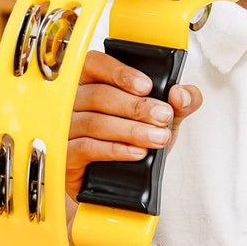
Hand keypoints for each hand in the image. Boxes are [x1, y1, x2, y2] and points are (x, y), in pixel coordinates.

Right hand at [65, 49, 201, 198]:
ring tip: (157, 137)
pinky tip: (136, 152)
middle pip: (99, 95)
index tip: (147, 86)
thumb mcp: (163, 117)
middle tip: (162, 116)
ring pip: (94, 122)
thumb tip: (181, 94)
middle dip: (136, 107)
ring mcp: (65, 127)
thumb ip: (181, 101)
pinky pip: (86, 148)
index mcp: (91, 81)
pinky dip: (115, 149)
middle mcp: (73, 101)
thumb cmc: (133, 139)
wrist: (119, 180)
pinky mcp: (65, 154)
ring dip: (131, 130)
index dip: (120, 73)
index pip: (96, 64)